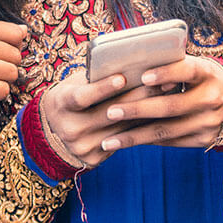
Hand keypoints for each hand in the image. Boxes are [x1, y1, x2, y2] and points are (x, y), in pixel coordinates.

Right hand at [40, 72, 162, 167]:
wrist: (53, 130)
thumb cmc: (71, 96)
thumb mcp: (74, 84)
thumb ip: (95, 78)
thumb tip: (131, 63)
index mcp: (61, 105)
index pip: (81, 97)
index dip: (102, 88)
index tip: (122, 77)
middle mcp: (70, 129)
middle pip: (109, 113)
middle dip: (138, 96)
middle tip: (164, 81)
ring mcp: (82, 146)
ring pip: (122, 128)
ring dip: (148, 111)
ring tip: (169, 95)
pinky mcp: (94, 158)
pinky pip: (124, 141)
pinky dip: (143, 127)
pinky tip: (161, 115)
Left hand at [98, 56, 222, 151]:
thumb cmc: (198, 78)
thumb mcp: (193, 65)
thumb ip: (169, 65)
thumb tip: (131, 67)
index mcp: (207, 73)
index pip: (187, 71)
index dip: (166, 73)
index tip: (143, 77)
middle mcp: (211, 99)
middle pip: (171, 106)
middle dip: (137, 110)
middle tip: (110, 112)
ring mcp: (209, 122)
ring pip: (166, 131)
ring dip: (134, 136)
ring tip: (108, 141)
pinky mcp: (204, 140)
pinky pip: (170, 142)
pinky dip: (145, 141)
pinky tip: (124, 142)